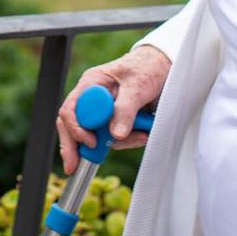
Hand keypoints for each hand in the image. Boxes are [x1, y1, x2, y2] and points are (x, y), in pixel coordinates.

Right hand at [56, 45, 170, 172]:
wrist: (166, 68)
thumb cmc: (148, 68)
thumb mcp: (137, 86)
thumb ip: (125, 109)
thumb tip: (115, 135)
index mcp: (91, 84)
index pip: (70, 110)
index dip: (77, 129)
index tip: (91, 143)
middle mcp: (92, 98)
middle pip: (73, 125)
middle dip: (75, 147)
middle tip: (73, 167)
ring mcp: (103, 111)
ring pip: (97, 136)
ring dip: (118, 142)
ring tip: (141, 136)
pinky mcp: (116, 120)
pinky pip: (114, 138)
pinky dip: (129, 140)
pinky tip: (143, 134)